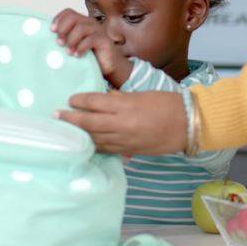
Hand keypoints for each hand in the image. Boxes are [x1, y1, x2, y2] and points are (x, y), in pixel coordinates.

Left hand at [51, 8, 132, 86]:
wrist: (109, 66)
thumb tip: (47, 39)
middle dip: (63, 29)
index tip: (51, 30)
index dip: (58, 19)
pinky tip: (77, 55)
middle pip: (73, 17)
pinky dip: (81, 47)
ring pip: (81, 28)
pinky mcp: (104, 40)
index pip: (68, 12)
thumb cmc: (90, 56)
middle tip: (59, 43)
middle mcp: (90, 23)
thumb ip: (65, 40)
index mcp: (82, 22)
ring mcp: (98, 30)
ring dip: (72, 40)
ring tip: (69, 52)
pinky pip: (90, 39)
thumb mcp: (75, 46)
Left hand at [56, 90, 187, 154]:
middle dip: (71, 119)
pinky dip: (94, 145)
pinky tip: (85, 144)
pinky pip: (106, 149)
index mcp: (126, 104)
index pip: (95, 101)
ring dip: (78, 134)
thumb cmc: (168, 104)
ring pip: (95, 138)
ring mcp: (125, 139)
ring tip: (65, 131)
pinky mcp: (130, 150)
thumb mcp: (143, 95)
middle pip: (89, 122)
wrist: (190, 125)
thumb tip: (104, 100)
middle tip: (56, 115)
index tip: (70, 99)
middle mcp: (122, 123)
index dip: (79, 100)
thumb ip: (121, 99)